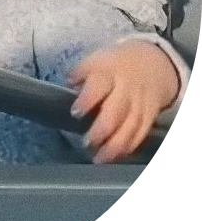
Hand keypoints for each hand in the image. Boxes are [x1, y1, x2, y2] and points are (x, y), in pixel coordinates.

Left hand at [68, 40, 179, 163]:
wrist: (151, 61)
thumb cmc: (112, 65)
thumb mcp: (95, 61)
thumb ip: (80, 74)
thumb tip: (69, 84)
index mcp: (108, 72)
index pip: (99, 85)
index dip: (88, 99)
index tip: (75, 113)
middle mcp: (126, 88)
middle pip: (117, 110)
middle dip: (102, 129)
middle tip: (87, 142)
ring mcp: (140, 102)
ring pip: (131, 125)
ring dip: (115, 145)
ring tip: (99, 159)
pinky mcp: (150, 114)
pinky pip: (141, 132)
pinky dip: (129, 146)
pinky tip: (116, 157)